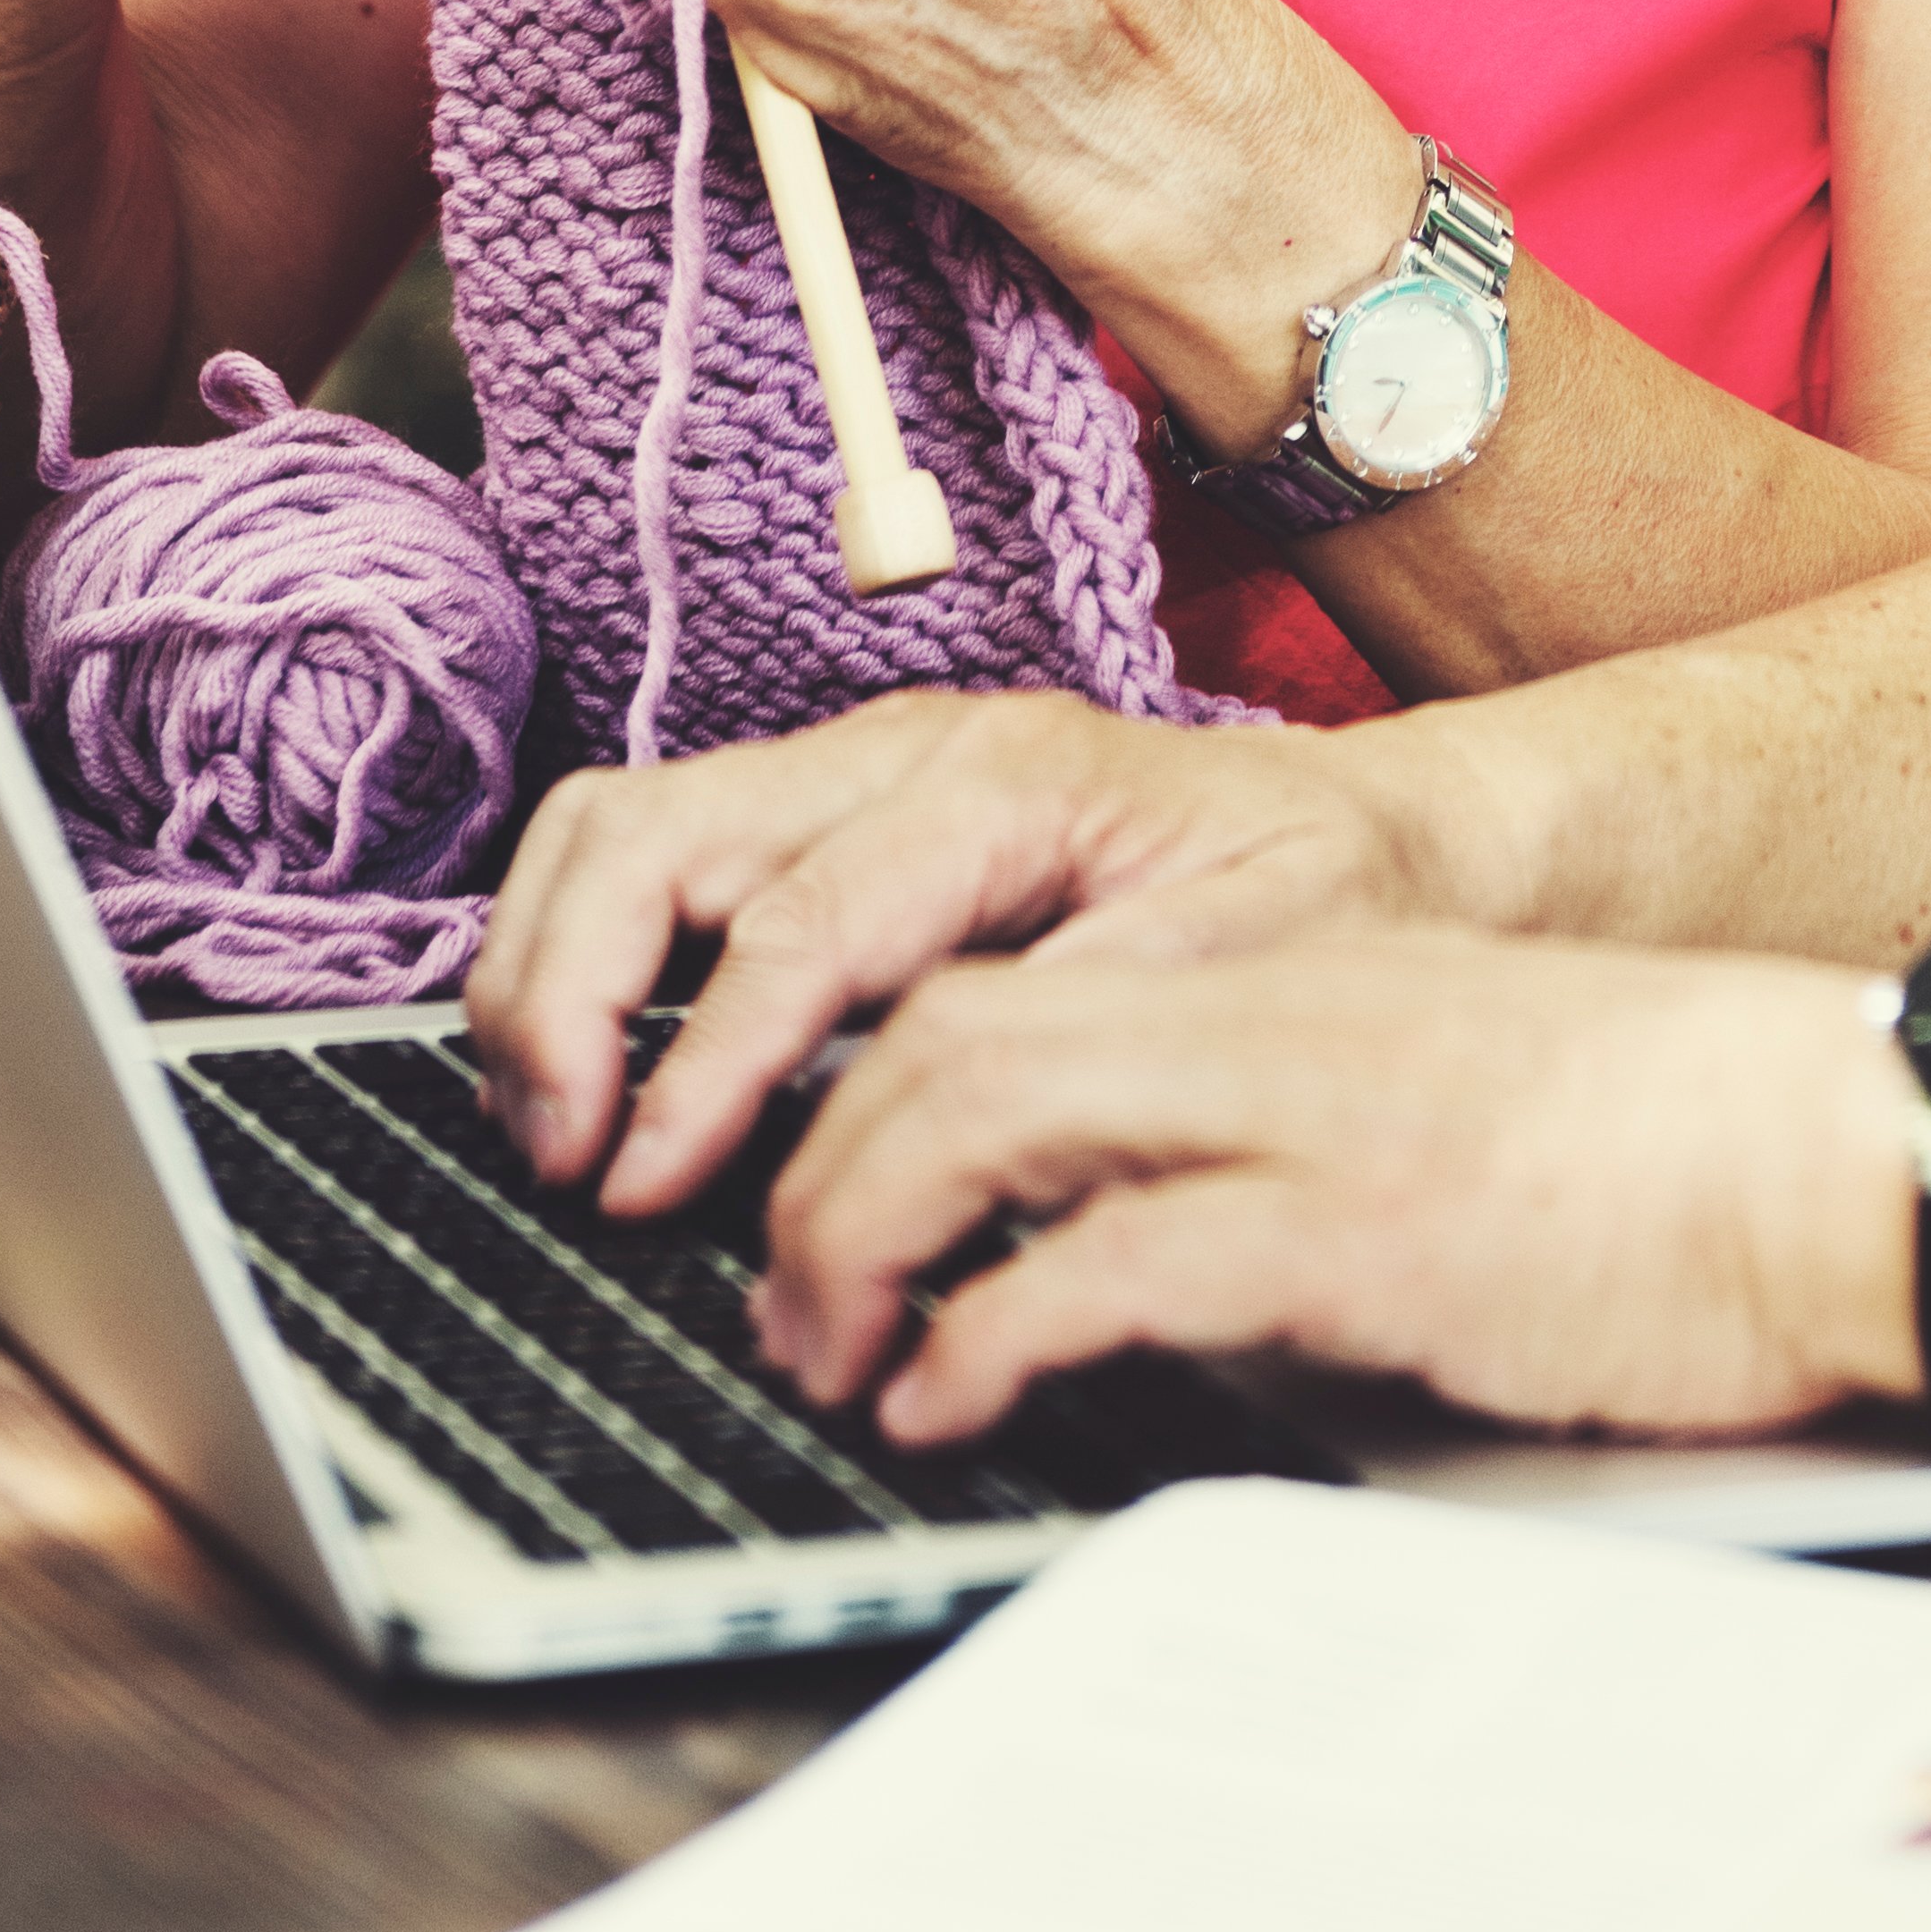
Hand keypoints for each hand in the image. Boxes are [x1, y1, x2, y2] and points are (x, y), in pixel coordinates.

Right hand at [466, 689, 1461, 1208]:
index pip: (798, 921)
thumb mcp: (1264, 951)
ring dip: (551, 971)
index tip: (644, 1184)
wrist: (1385, 827)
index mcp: (1009, 779)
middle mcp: (908, 748)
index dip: (704, 1062)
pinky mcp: (832, 812)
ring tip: (545, 1123)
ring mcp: (856, 768)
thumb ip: (1105, 1003)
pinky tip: (591, 1069)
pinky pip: (654, 850)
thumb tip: (948, 1079)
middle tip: (559, 1156)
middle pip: (654, 833)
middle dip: (570, 996)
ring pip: (622, 825)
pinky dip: (585, 951)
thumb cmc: (1332, 890)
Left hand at [753, 930, 1925, 1444]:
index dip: (862, 1093)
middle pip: (946, 1038)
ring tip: (835, 1355)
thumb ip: (1308, 1143)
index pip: (1004, 987)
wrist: (1863, 1158)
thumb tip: (1168, 1250)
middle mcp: (1275, 1023)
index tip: (819, 1208)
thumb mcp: (1458, 1106)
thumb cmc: (1688, 1156)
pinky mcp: (1366, 1231)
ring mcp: (1315, 1114)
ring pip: (982, 1112)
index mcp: (1292, 988)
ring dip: (858, 1241)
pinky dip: (989, 1332)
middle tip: (785, 1306)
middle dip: (812, 1172)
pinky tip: (953, 1399)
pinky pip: (1109, 1262)